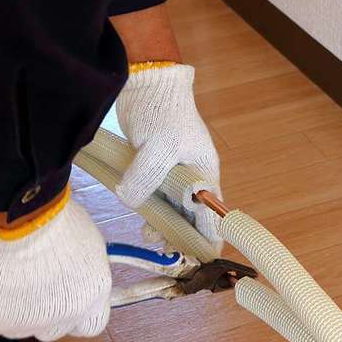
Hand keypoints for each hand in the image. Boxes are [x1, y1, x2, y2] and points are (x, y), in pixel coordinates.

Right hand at [0, 188, 110, 340]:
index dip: (77, 312)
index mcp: (91, 299)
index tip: (66, 298)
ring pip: (18, 325)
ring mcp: (26, 324)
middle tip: (31, 283)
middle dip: (43, 311)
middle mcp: (62, 319)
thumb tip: (75, 271)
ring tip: (5, 274)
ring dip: (12, 307)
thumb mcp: (87, 244)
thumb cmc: (55, 220)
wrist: (20, 220)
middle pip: (53, 328)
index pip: (90, 324)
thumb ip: (83, 269)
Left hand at [114, 63, 222, 248]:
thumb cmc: (162, 111)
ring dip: (162, 223)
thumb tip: (129, 201)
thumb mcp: (157, 148)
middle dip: (180, 235)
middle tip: (165, 249)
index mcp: (204, 173)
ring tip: (149, 235)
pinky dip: (149, 207)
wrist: (147, 81)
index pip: (212, 214)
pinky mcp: (154, 164)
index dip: (209, 238)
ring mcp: (173, 170)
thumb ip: (145, 179)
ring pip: (172, 206)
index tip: (202, 259)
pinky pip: (155, 193)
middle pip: (191, 214)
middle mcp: (192, 175)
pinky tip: (139, 215)